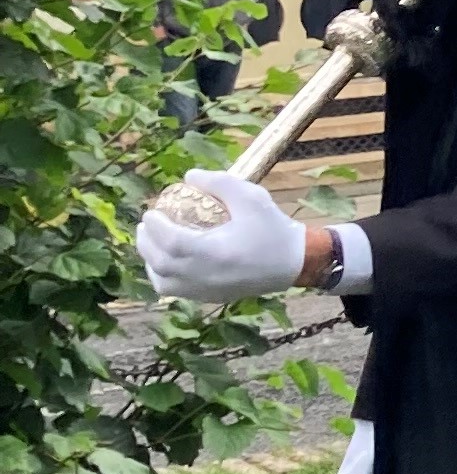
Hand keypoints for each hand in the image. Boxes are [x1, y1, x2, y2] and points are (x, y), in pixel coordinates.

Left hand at [136, 168, 308, 301]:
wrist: (293, 263)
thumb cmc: (272, 228)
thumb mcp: (251, 197)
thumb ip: (219, 182)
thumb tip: (189, 176)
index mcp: (216, 252)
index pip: (171, 242)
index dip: (155, 227)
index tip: (151, 212)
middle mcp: (207, 276)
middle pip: (161, 264)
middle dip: (147, 243)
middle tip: (146, 224)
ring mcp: (207, 290)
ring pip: (164, 282)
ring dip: (151, 262)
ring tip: (151, 243)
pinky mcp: (209, 297)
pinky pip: (175, 291)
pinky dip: (162, 277)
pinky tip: (165, 262)